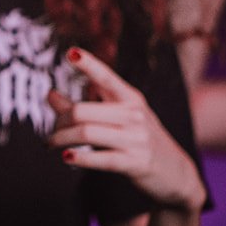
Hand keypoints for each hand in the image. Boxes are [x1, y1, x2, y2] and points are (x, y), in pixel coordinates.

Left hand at [47, 48, 205, 210]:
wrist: (175, 173)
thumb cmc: (139, 139)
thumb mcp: (117, 117)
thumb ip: (84, 106)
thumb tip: (50, 94)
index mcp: (130, 98)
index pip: (106, 77)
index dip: (88, 64)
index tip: (71, 52)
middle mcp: (134, 115)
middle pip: (83, 111)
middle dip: (59, 121)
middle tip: (52, 131)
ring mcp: (136, 139)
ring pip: (86, 133)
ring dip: (61, 139)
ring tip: (51, 144)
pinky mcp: (136, 163)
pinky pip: (101, 159)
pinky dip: (80, 158)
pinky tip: (67, 157)